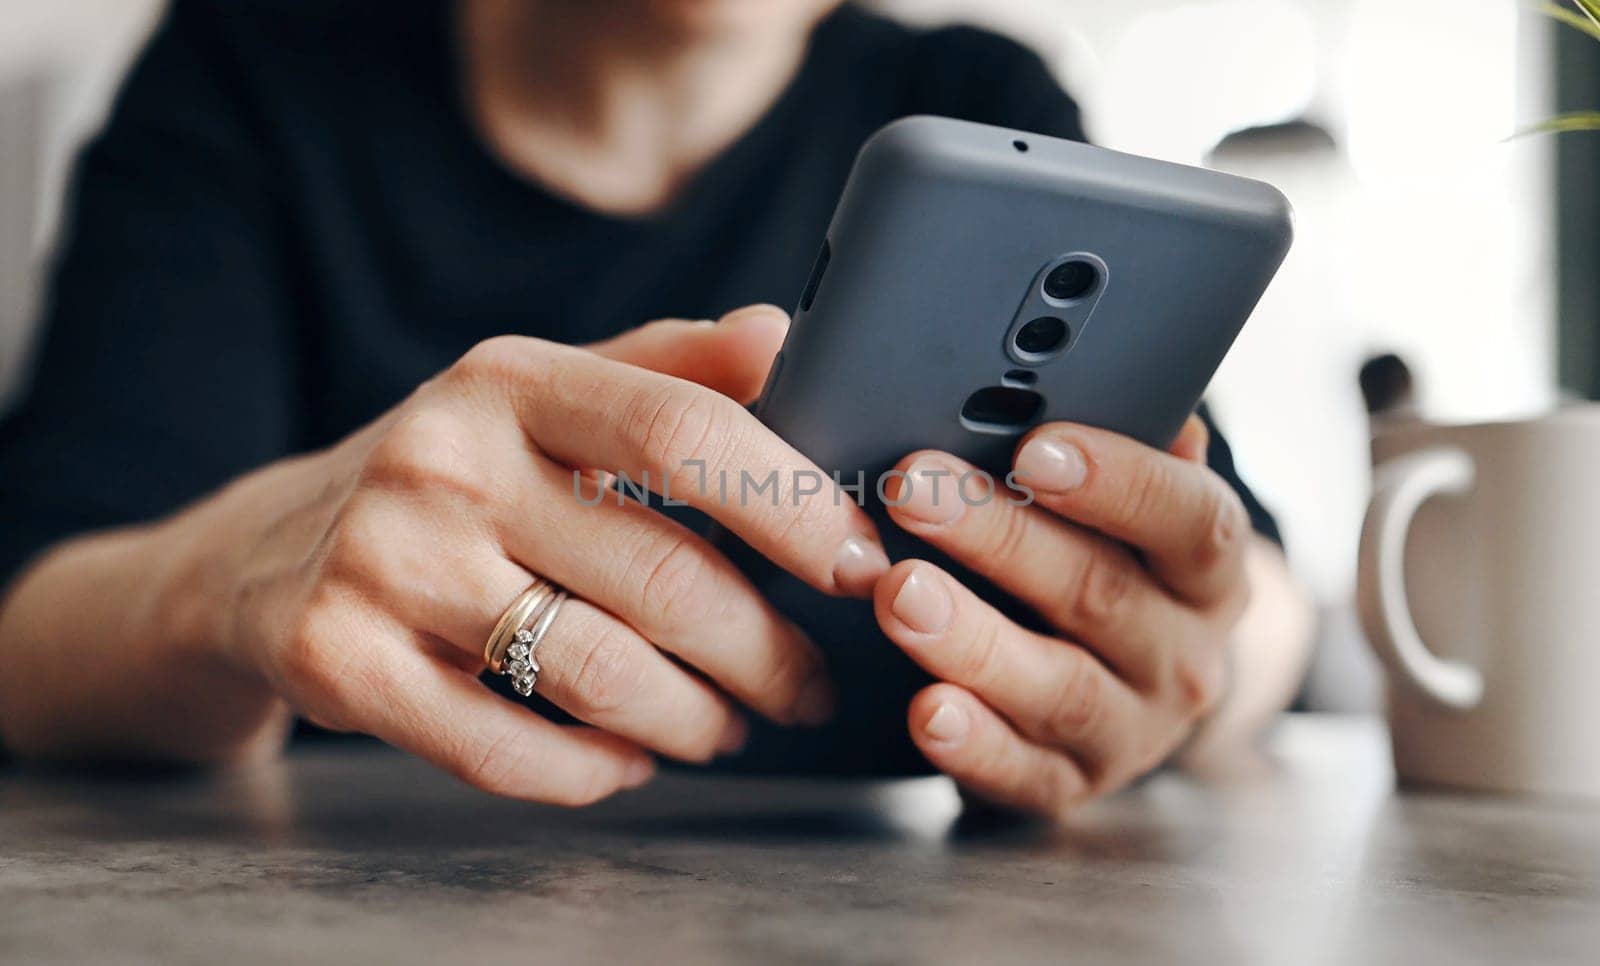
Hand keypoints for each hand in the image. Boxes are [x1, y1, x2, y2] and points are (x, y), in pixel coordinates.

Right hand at [190, 305, 887, 802]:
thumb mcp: (544, 397)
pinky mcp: (342, 665)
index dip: (793, 504)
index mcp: (510, 380)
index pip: (684, 431)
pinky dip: (596, 771)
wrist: (266, 553)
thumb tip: (791, 336)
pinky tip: (630, 760)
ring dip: (697, 720)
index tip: (860, 564)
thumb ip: (669, 368)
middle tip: (808, 685)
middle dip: (767, 652)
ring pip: (601, 676)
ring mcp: (385, 567)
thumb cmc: (450, 473)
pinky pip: (510, 752)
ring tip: (732, 725)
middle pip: (663, 577)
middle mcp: (443, 461)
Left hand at [873, 416, 1252, 818]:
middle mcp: (1182, 650)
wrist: (1131, 690)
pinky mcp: (1073, 784)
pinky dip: (974, 744)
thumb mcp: (1127, 505)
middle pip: (1099, 593)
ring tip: (896, 593)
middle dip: (1000, 537)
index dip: (1120, 481)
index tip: (1037, 445)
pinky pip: (1025, 771)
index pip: (1191, 518)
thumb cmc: (1109, 562)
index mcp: (1205, 566)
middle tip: (912, 487)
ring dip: (973, 638)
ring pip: (1057, 685)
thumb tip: (1091, 362)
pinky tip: (926, 709)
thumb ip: (1113, 436)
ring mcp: (1132, 727)